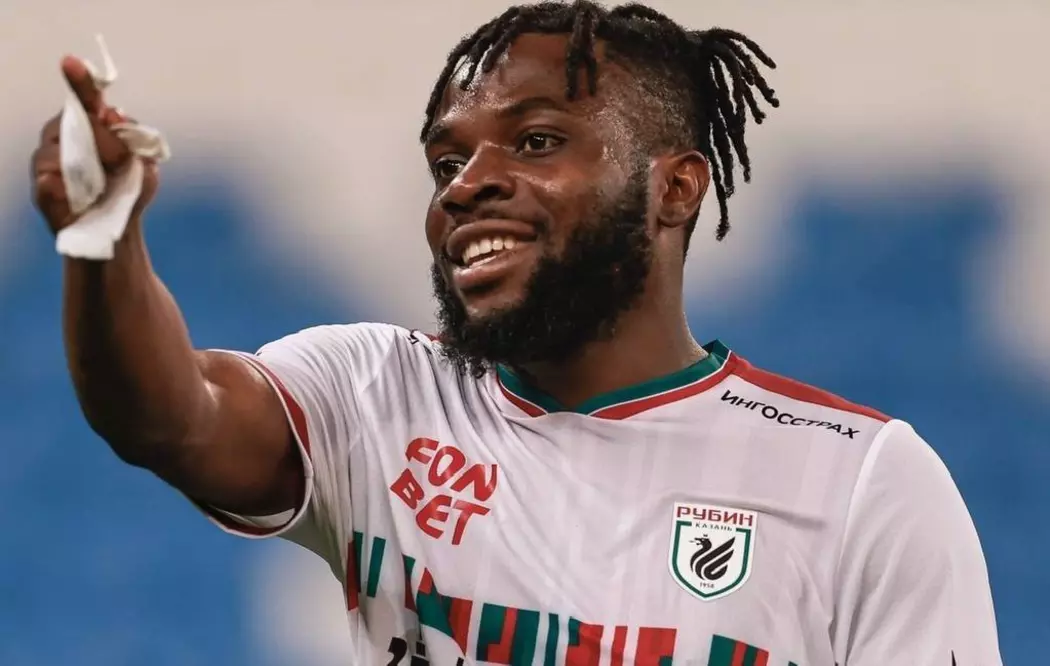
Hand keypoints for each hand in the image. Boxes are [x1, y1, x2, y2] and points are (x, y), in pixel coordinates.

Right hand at [31, 56, 157, 234]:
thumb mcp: (144, 168)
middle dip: (99, 139)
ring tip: (104, 187)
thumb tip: (113, 115)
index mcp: (94, 128)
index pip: (87, 99)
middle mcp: (66, 137)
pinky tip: (82, 200)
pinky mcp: (41, 188)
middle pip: (70, 121)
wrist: (118, 233)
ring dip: (85, 168)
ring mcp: (49, 161)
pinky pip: (48, 182)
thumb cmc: (129, 194)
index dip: (79, 81)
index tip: (70, 63)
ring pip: (55, 150)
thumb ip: (133, 141)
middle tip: (120, 162)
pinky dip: (68, 192)